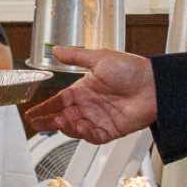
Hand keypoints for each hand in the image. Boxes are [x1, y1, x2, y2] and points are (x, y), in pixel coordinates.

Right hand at [21, 47, 156, 142]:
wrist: (155, 85)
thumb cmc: (132, 69)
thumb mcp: (100, 57)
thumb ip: (76, 56)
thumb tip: (56, 49)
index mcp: (84, 89)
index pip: (58, 101)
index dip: (44, 108)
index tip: (31, 113)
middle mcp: (89, 105)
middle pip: (62, 117)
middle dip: (49, 122)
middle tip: (37, 124)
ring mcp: (99, 119)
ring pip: (75, 128)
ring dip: (66, 127)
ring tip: (61, 121)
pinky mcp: (111, 130)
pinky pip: (92, 137)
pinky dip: (84, 134)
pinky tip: (80, 127)